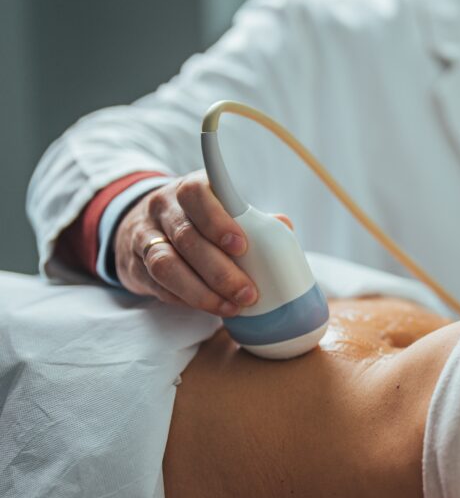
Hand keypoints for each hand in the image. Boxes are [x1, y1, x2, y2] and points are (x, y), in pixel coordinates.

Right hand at [114, 170, 288, 315]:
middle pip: (186, 238)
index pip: (196, 195)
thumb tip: (284, 226)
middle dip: (219, 270)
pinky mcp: (136, 266)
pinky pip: (158, 285)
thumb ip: (251, 218)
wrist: (142, 226)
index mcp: (190, 189)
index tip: (241, 246)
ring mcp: (145, 237)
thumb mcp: (221, 208)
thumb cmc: (198, 219)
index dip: (217, 220)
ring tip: (230, 307)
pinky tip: (209, 307)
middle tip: (247, 292)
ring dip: (201, 291)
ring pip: (166, 265)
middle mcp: (163, 209)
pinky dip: (186, 299)